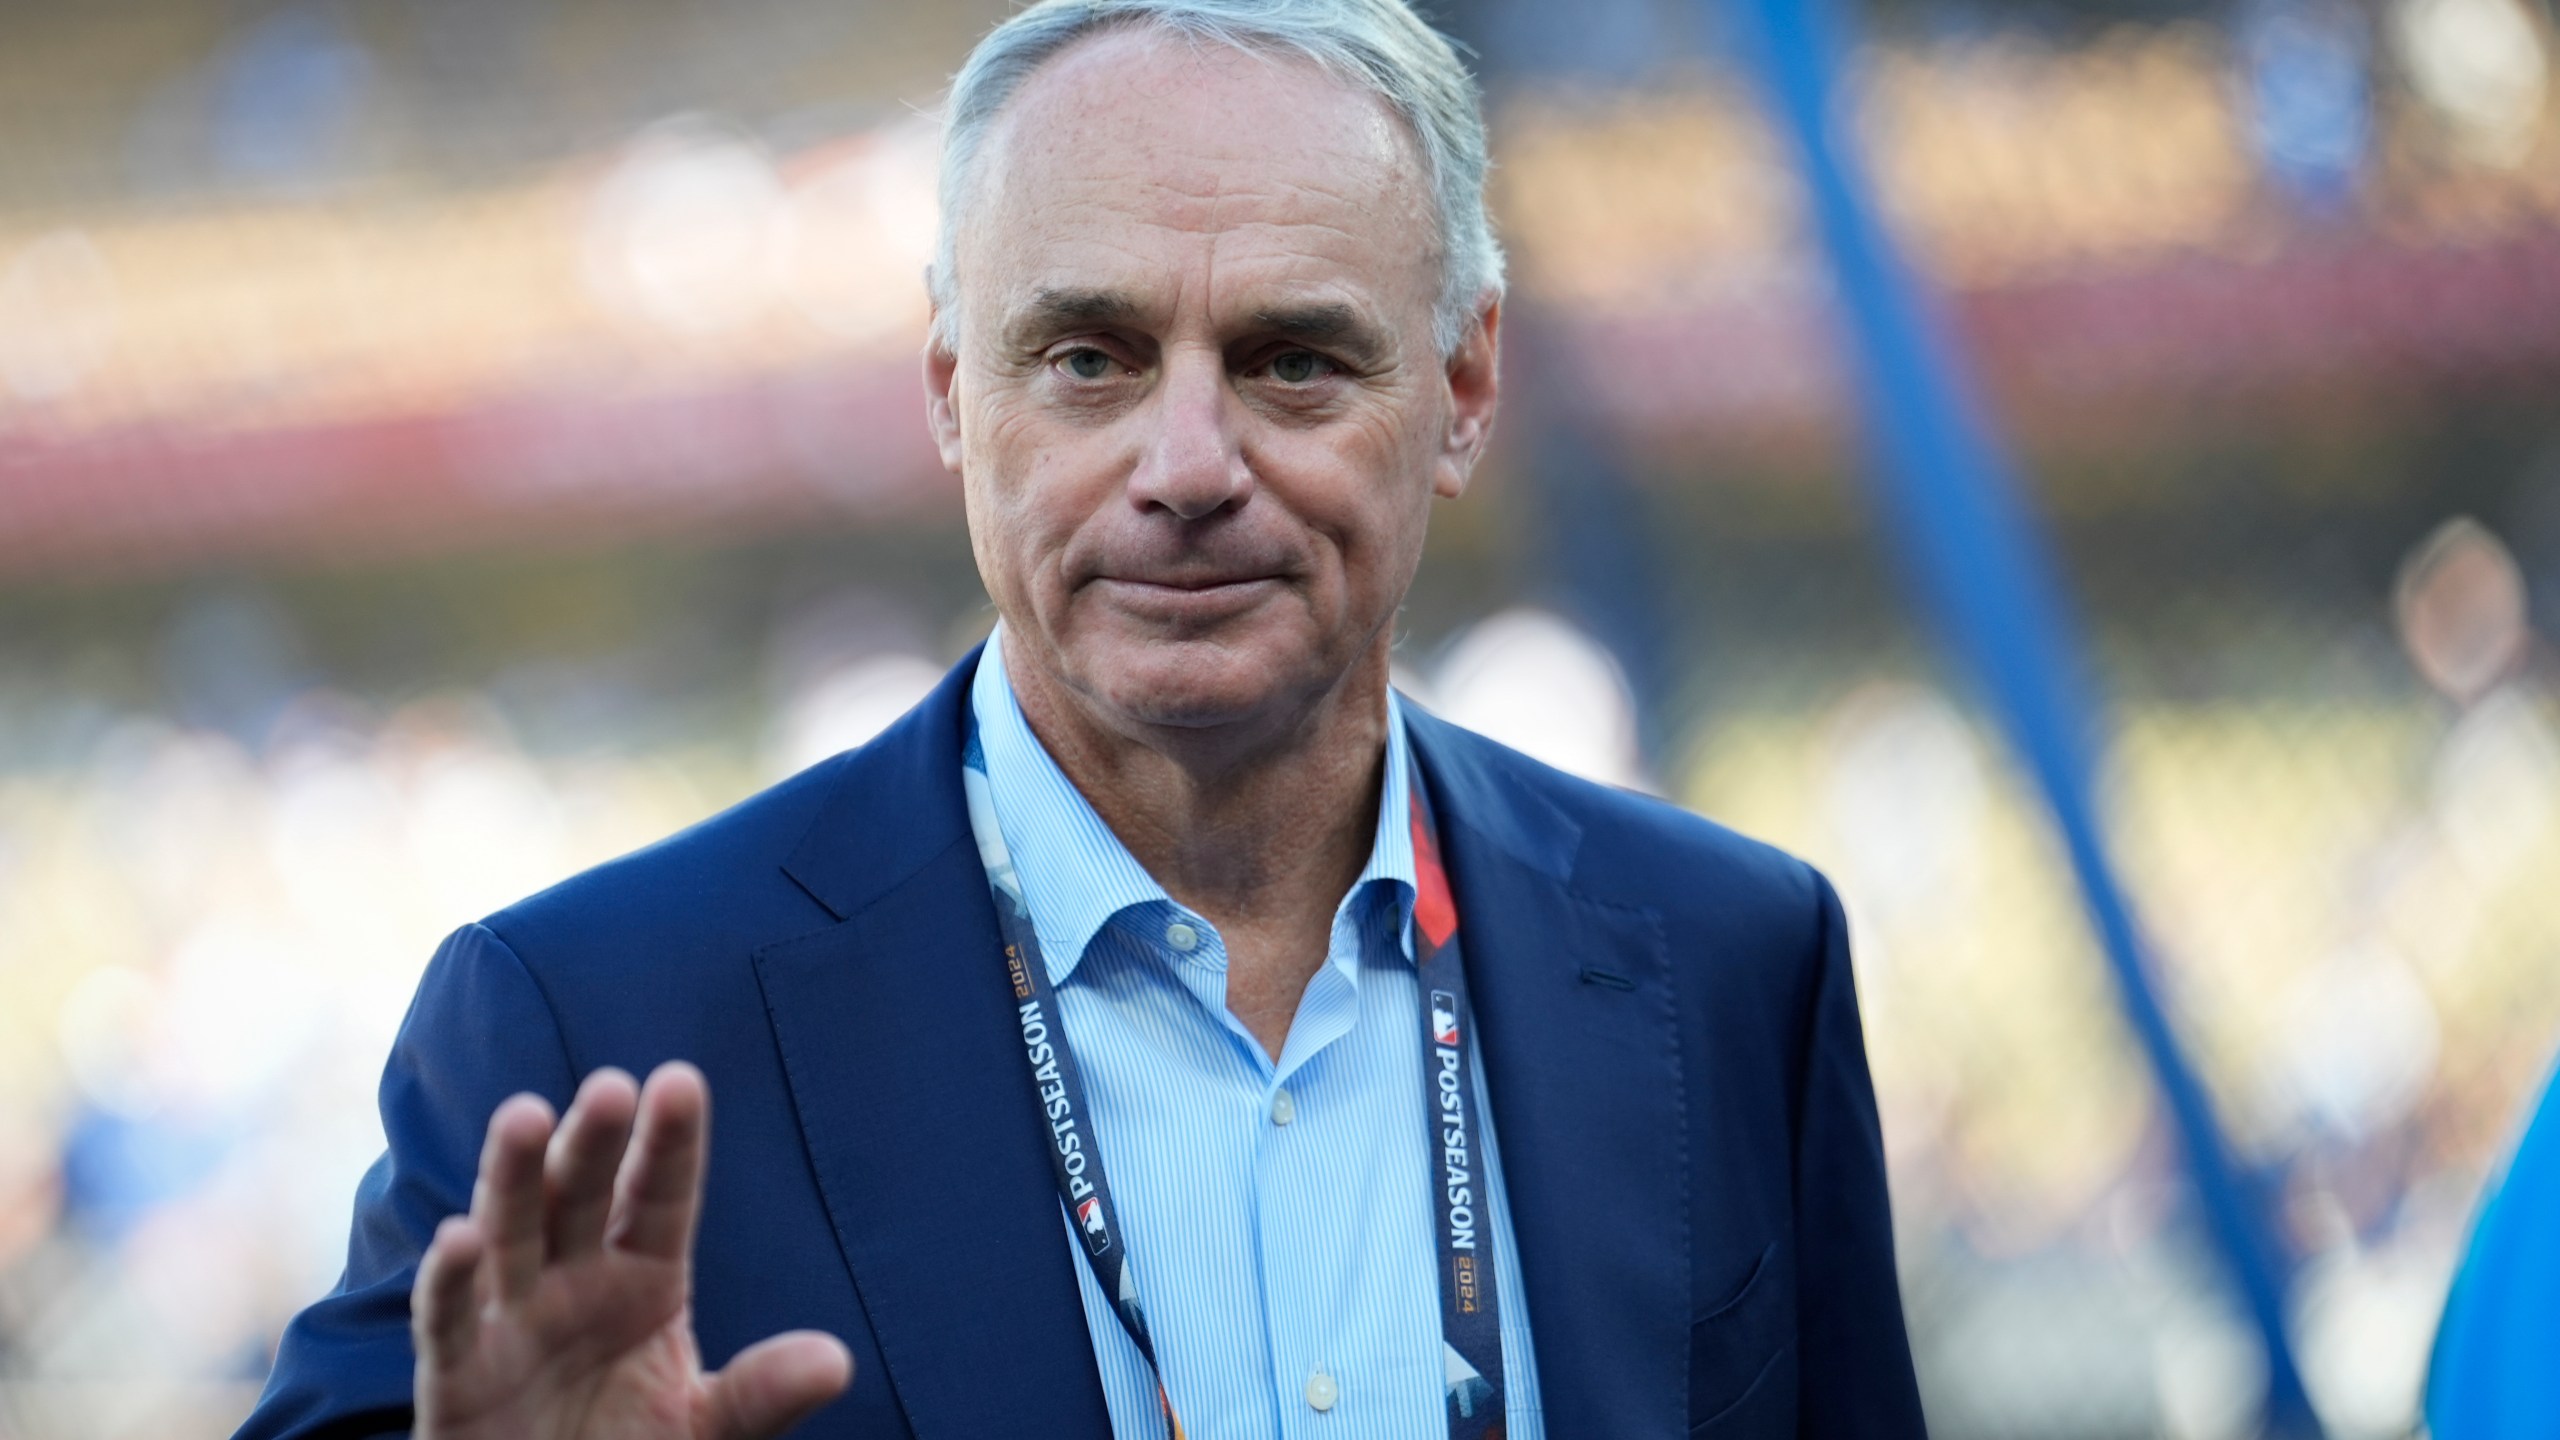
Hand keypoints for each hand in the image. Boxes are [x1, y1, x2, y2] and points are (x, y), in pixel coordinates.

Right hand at [411, 1062, 852, 1439]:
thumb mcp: (705, 1427)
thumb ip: (759, 1394)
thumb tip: (836, 1363)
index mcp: (644, 1277)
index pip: (659, 1197)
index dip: (668, 1143)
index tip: (680, 1082)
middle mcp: (574, 1281)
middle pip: (582, 1196)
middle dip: (592, 1142)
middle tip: (610, 1087)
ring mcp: (510, 1320)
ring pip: (511, 1231)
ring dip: (513, 1177)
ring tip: (522, 1115)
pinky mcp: (454, 1375)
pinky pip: (447, 1318)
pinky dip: (449, 1277)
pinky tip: (460, 1235)